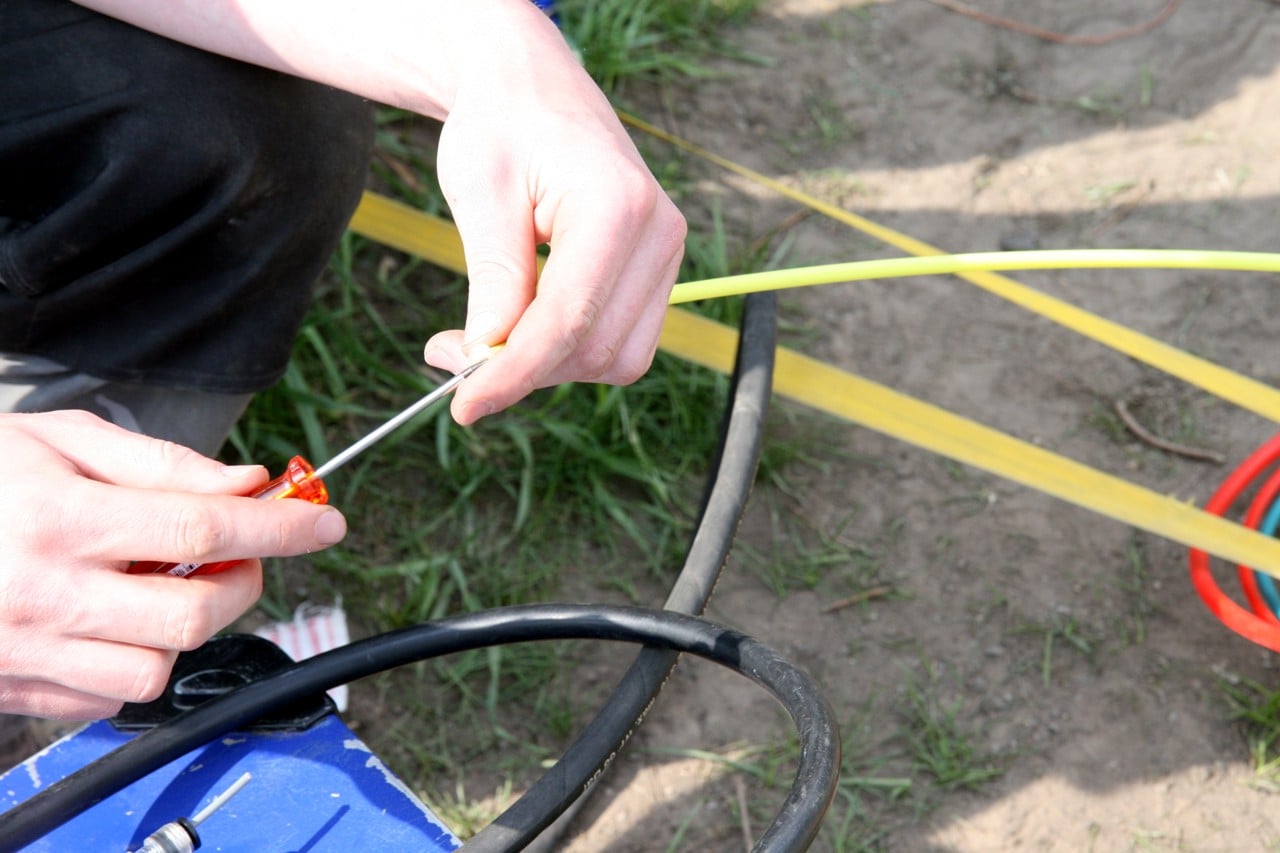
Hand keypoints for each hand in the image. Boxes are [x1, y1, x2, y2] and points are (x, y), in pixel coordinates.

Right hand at [0, 411, 346, 719]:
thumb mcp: (59, 439)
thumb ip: (160, 464)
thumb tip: (245, 484)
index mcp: (58, 519)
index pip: (202, 529)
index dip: (280, 527)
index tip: (325, 522)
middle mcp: (42, 593)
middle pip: (193, 615)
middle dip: (243, 582)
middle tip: (239, 552)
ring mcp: (24, 650)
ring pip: (156, 671)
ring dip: (187, 629)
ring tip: (165, 584)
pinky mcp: (13, 688)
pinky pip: (107, 699)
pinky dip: (135, 662)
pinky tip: (117, 618)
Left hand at [422, 8, 686, 423]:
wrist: (532, 86)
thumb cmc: (500, 125)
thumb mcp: (481, 194)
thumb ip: (494, 279)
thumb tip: (488, 358)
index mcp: (616, 206)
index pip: (568, 320)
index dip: (513, 374)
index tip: (463, 405)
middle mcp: (659, 233)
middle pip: (594, 349)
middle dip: (524, 370)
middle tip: (450, 354)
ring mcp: (668, 253)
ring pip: (615, 358)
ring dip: (549, 366)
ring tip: (485, 336)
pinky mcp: (658, 270)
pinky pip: (623, 341)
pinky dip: (571, 350)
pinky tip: (527, 323)